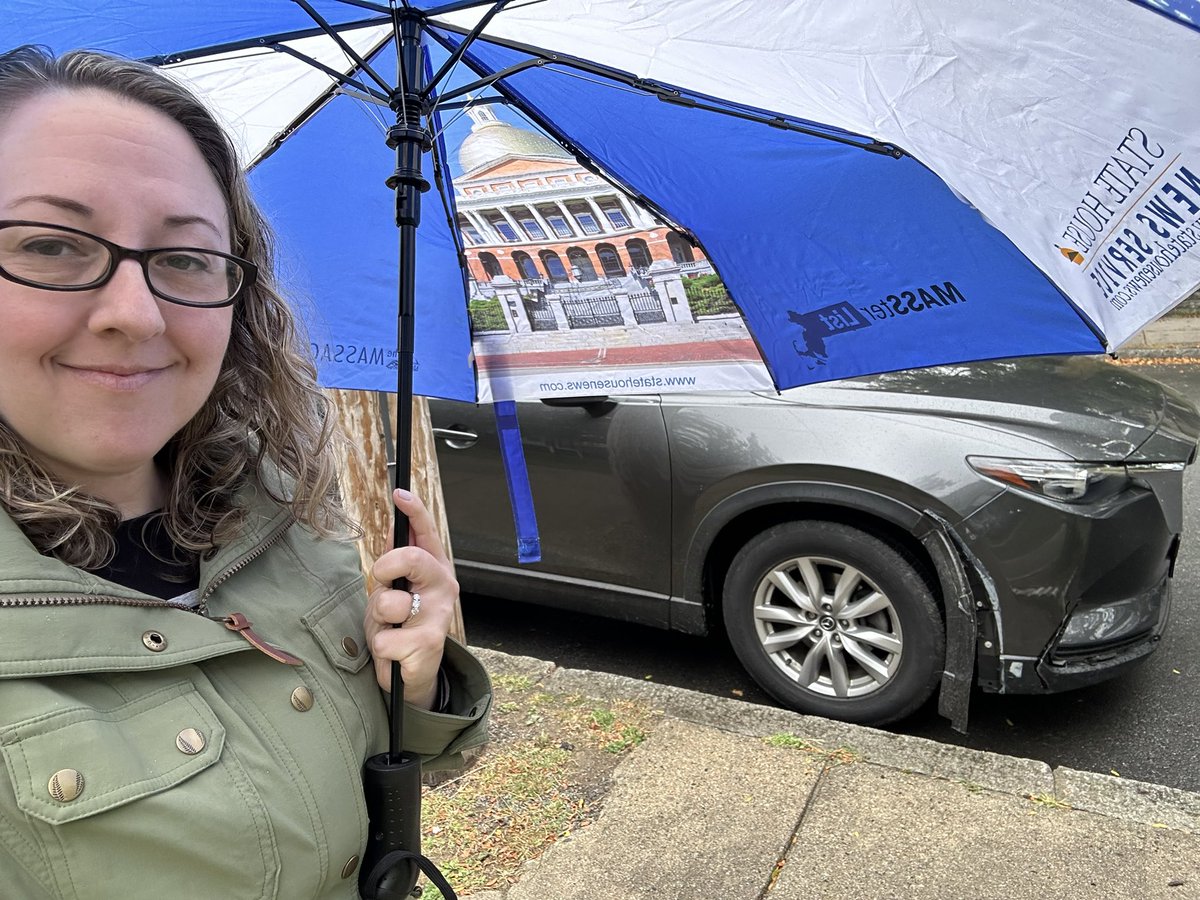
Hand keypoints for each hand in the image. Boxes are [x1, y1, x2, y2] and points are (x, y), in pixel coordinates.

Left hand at [364, 488, 456, 709]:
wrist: (412, 674)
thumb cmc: (402, 625)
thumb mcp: (394, 588)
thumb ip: (395, 560)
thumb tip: (392, 522)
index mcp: (435, 570)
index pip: (427, 534)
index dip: (415, 512)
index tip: (399, 493)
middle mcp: (443, 588)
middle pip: (412, 558)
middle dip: (386, 566)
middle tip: (380, 581)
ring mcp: (438, 616)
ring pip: (389, 603)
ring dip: (378, 620)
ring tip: (390, 628)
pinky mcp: (428, 645)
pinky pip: (384, 639)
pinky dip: (380, 647)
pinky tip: (394, 652)